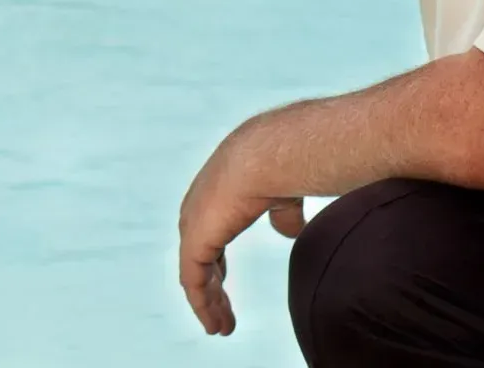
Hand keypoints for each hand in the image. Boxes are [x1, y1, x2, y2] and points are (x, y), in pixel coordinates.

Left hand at [177, 125, 306, 336]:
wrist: (266, 156)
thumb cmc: (278, 166)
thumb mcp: (281, 195)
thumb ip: (282, 215)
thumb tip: (290, 231)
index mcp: (216, 194)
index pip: (210, 235)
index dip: (217, 262)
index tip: (226, 283)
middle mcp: (197, 208)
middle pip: (199, 257)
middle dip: (211, 287)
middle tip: (222, 314)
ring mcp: (192, 224)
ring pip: (195, 274)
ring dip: (208, 303)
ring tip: (221, 327)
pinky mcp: (194, 242)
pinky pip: (193, 283)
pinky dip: (202, 305)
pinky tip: (214, 323)